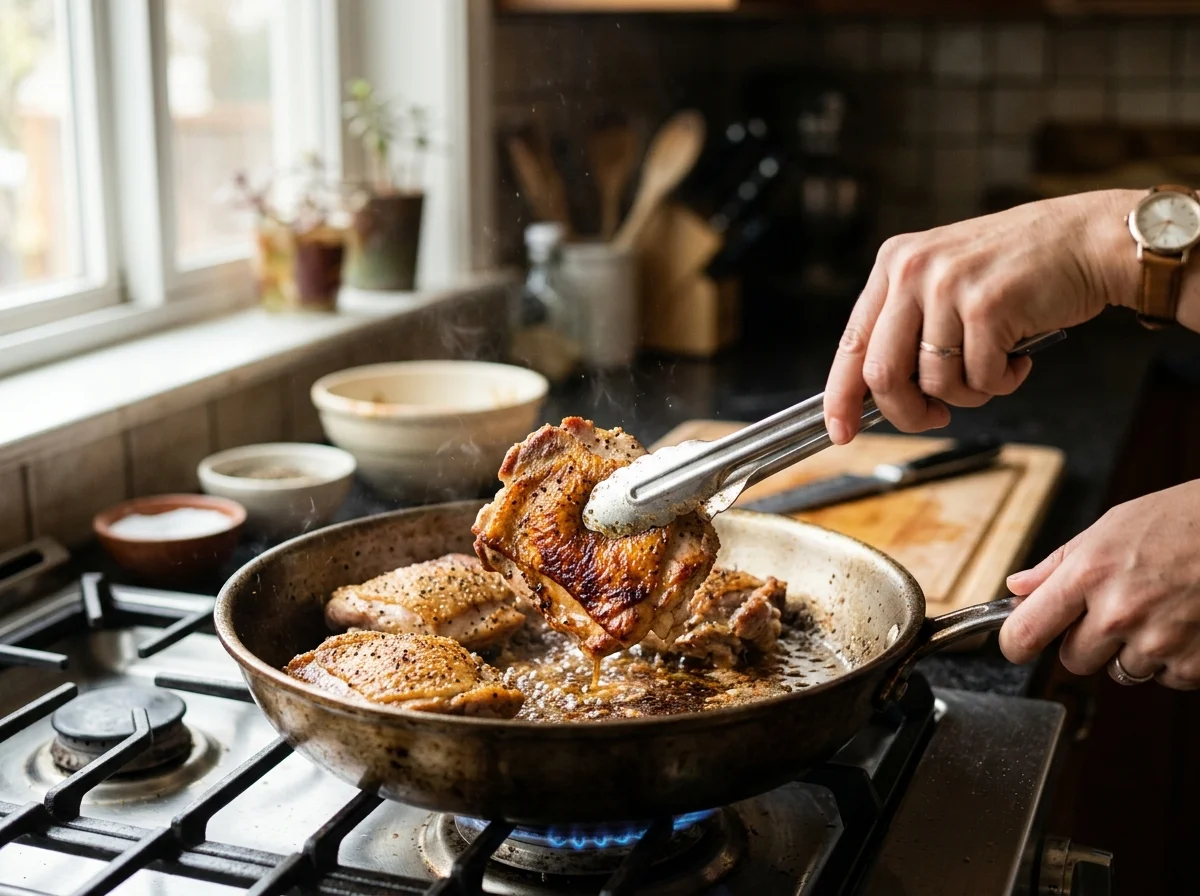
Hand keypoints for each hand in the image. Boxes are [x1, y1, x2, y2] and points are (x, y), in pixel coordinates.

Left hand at [824, 190, 1139, 442]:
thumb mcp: (945, 282)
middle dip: (907, 412)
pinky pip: (980, 379)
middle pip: (881, 374)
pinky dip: (1002, 383)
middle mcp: (912, 270)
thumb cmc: (1019, 270)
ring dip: (969, 394)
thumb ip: (909, 327)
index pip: (851, 343)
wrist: (1088, 239)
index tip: (840, 431)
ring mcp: (948, 286)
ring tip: (995, 368)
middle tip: (936, 417)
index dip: (840, 396)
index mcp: (893, 265)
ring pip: (935, 383)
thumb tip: (877, 395)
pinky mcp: (987, 306)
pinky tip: (1018, 358)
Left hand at [999, 480, 1199, 689]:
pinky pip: (1165, 679)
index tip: (1017, 645)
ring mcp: (1158, 641)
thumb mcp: (1110, 528)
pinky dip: (1172, 660)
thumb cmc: (1179, 520)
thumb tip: (1017, 587)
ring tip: (1158, 609)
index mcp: (1088, 574)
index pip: (1025, 631)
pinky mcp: (1193, 664)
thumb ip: (1058, 564)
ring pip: (1120, 671)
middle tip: (1115, 609)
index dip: (1015, 644)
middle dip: (1086, 641)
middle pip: (1073, 659)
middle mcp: (1118, 612)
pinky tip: (1185, 623)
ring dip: (1132, 650)